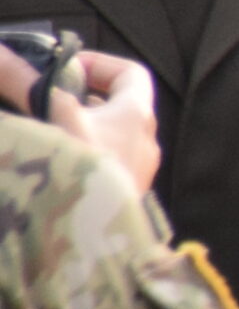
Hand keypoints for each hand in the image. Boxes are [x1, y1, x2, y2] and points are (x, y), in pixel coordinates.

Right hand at [0, 44, 161, 197]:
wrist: (93, 244)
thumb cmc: (79, 174)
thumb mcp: (49, 119)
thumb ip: (23, 84)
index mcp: (136, 115)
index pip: (132, 73)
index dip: (100, 64)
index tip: (65, 69)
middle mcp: (145, 142)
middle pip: (117, 108)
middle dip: (78, 102)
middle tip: (42, 103)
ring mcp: (137, 173)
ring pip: (106, 140)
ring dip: (74, 132)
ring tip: (39, 135)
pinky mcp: (123, 198)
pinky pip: (102, 168)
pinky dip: (78, 159)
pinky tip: (47, 168)